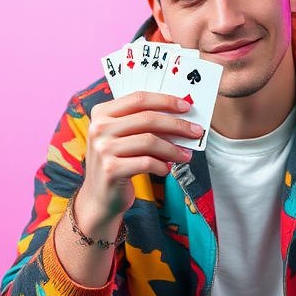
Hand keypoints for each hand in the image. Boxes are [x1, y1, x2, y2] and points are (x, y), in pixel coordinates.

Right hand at [77, 91, 203, 236]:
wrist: (100, 197)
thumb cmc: (117, 162)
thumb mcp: (122, 137)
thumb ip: (141, 124)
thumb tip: (179, 117)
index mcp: (101, 113)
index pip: (139, 98)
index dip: (165, 101)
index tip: (186, 107)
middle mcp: (99, 128)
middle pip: (147, 119)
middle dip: (177, 125)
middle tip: (195, 131)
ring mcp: (103, 149)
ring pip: (150, 141)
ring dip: (173, 149)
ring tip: (186, 155)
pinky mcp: (111, 170)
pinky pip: (147, 163)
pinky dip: (162, 166)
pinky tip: (166, 169)